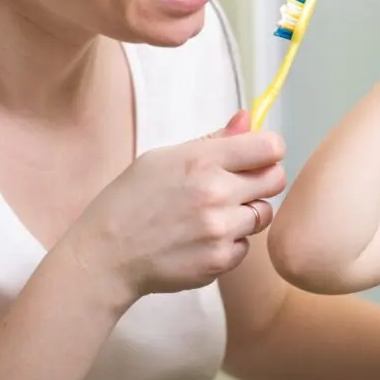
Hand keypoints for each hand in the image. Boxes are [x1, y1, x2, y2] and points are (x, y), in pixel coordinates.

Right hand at [66, 110, 286, 303]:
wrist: (104, 256)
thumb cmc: (131, 201)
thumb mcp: (163, 158)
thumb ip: (214, 140)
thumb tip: (248, 118)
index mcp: (202, 160)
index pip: (270, 147)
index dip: (267, 150)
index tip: (257, 157)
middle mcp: (216, 193)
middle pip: (276, 179)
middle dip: (262, 180)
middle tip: (237, 187)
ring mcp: (220, 230)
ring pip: (263, 214)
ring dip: (245, 214)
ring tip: (211, 215)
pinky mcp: (219, 260)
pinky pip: (246, 246)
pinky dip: (230, 243)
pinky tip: (201, 239)